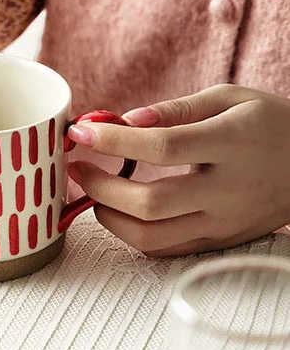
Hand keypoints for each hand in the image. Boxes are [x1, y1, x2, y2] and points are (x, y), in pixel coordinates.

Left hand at [65, 84, 289, 256]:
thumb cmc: (272, 124)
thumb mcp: (230, 99)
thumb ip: (176, 110)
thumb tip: (126, 121)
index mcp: (232, 144)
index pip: (162, 148)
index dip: (114, 142)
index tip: (82, 132)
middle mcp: (229, 190)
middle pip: (150, 203)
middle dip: (101, 187)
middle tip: (79, 167)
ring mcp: (225, 222)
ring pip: (153, 237)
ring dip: (109, 217)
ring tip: (93, 193)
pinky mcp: (222, 242)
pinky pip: (167, 250)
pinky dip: (133, 235)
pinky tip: (120, 212)